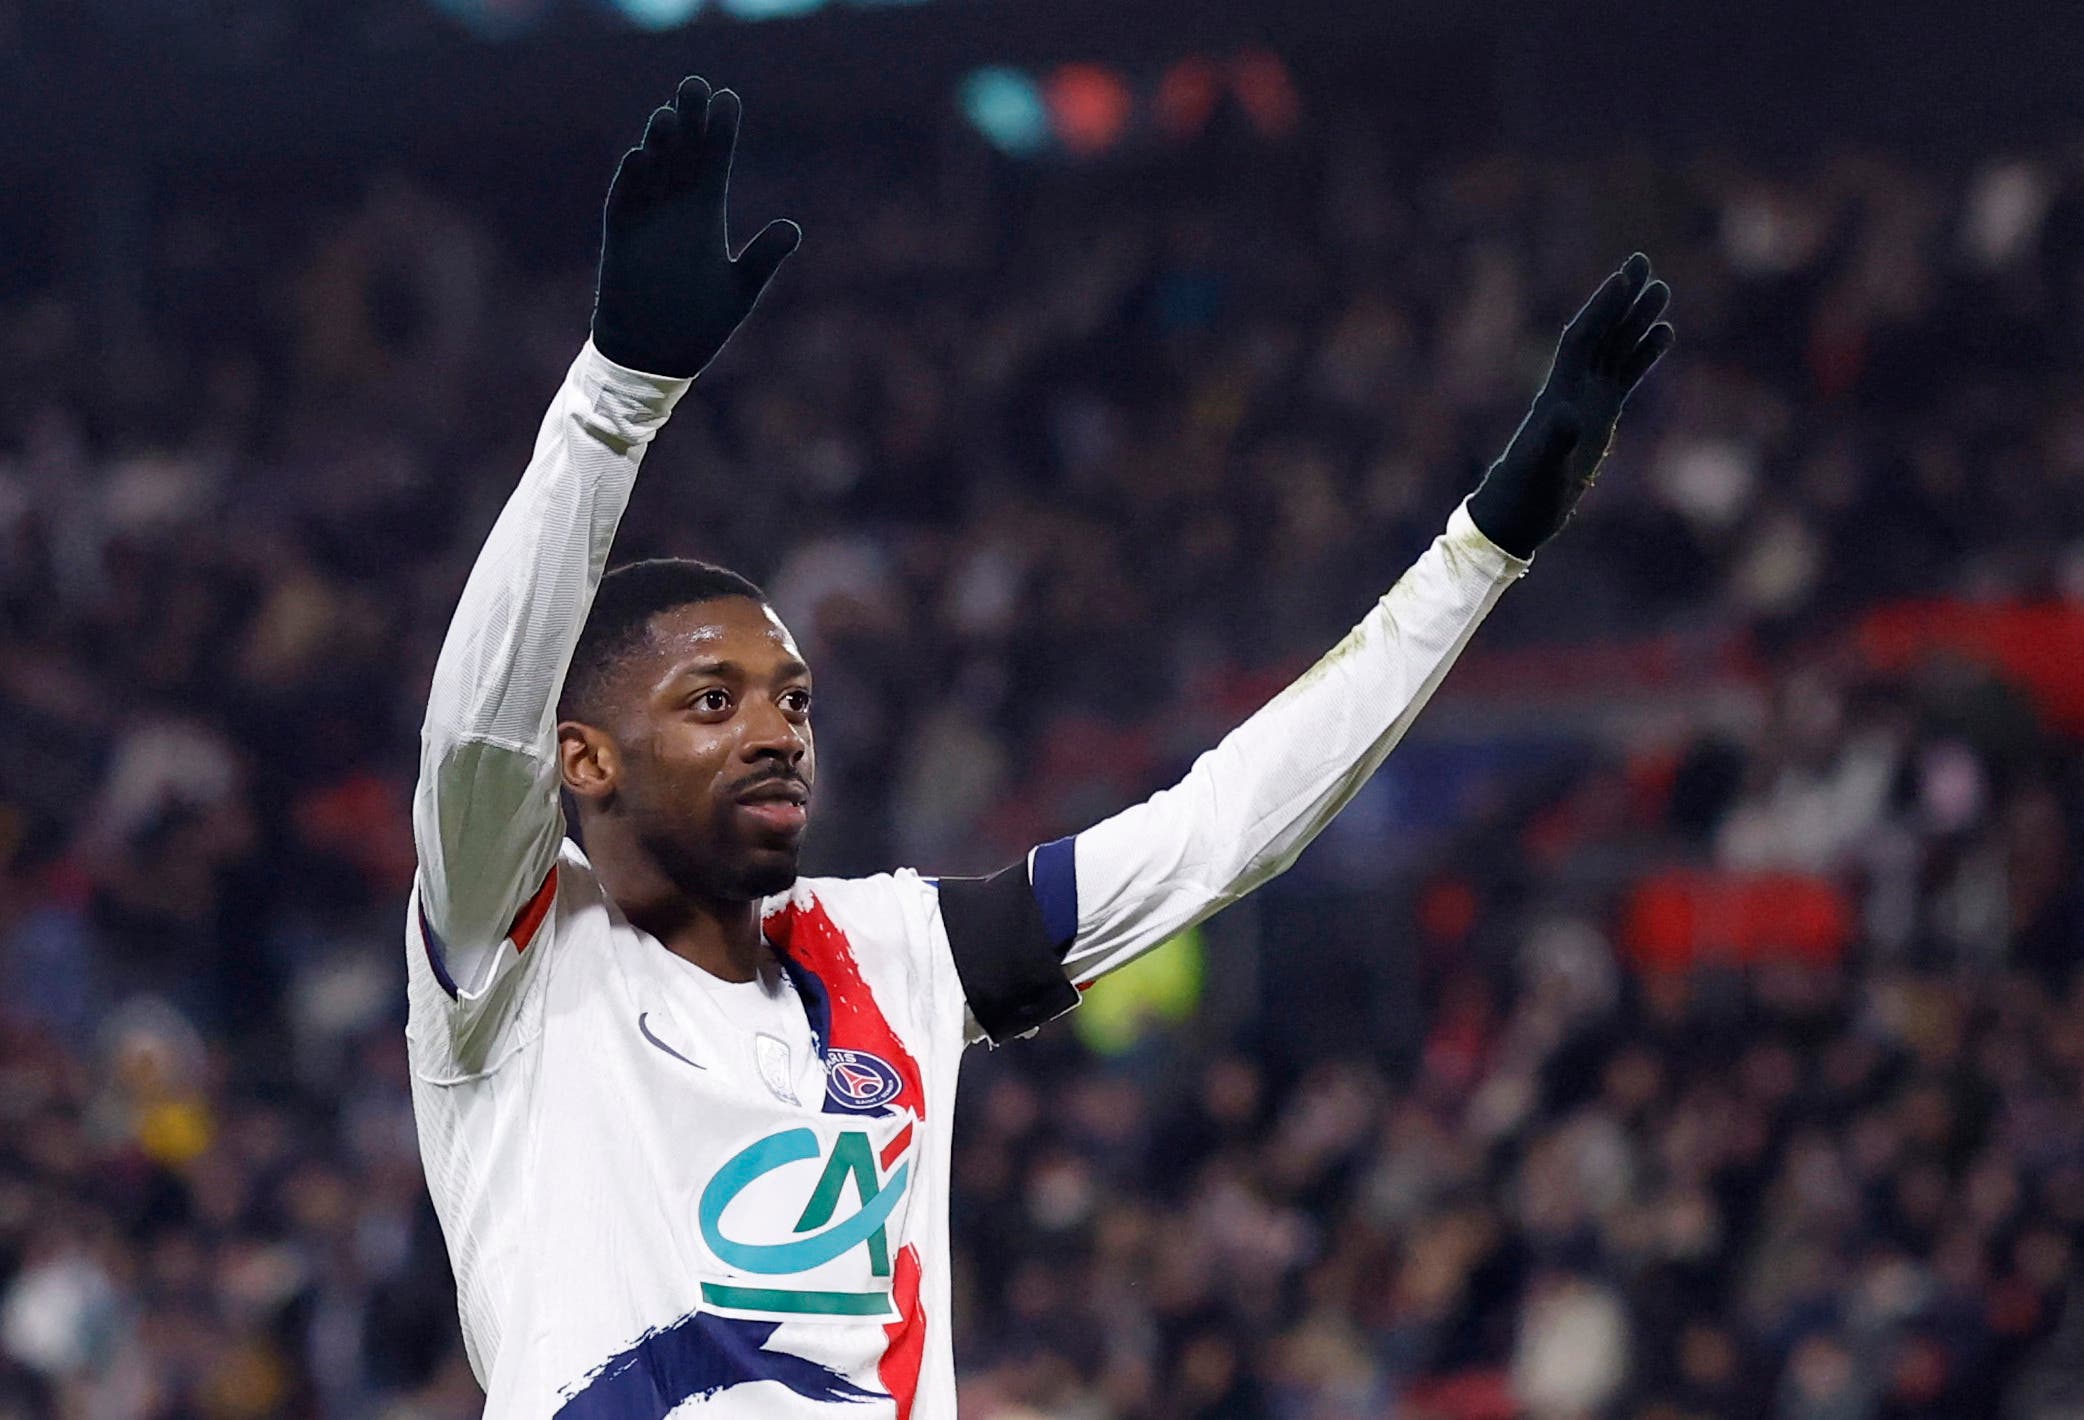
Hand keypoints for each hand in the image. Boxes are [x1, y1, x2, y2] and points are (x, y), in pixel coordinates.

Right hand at [590, 76, 801, 379]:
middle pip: (682, 153)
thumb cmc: (699, 324)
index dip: (721, 130)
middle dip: (689, 120)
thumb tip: (793, 227)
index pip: (714, 160)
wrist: (656, 356)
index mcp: (704, 213)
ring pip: (652, 169)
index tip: (729, 97)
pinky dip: (632, 180)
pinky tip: (642, 156)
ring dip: (660, 143)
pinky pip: (624, 201)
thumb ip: (764, 257)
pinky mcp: (620, 237)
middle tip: (696, 85)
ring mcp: (645, 220)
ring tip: (671, 115)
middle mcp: (674, 208)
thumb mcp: (740, 289)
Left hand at [1468, 253, 1674, 558]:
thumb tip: (1568, 417)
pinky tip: (1663, 334)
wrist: (1517, 513)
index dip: (1602, 309)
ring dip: (1636, 320)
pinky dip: (1642, 354)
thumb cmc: (1524, 493)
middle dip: (1621, 299)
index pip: (1583, 339)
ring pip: (1615, 349)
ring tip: (1662, 290)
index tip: (1623, 278)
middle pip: (1600, 333)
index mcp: (1558, 393)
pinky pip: (1624, 375)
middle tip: (1644, 262)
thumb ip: (1553, 442)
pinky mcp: (1599, 416)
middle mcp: (1571, 389)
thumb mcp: (1539, 469)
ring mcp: (1586, 400)